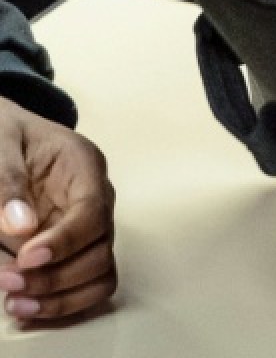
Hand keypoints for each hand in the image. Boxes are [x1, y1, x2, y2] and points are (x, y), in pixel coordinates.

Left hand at [0, 98, 115, 322]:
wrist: (4, 135)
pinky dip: (61, 304)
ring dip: (60, 298)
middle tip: (10, 282)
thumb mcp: (0, 144)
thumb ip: (7, 182)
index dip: (65, 242)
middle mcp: (96, 199)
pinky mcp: (73, 248)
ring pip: (99, 274)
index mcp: (84, 165)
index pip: (93, 210)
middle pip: (101, 250)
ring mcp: (88, 226)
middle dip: (57, 277)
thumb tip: (21, 228)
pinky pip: (84, 284)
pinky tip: (25, 306)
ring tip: (16, 302)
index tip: (25, 259)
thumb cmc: (5, 132)